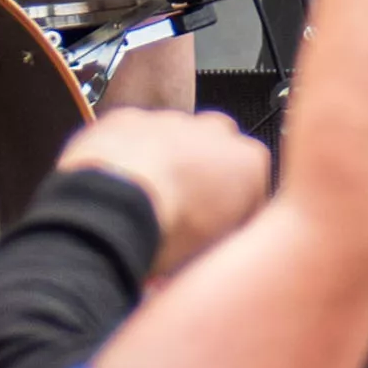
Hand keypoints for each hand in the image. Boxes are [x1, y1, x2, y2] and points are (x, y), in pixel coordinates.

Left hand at [60, 107, 273, 277]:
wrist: (112, 208)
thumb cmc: (166, 230)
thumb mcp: (217, 249)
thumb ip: (228, 233)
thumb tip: (216, 244)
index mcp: (249, 162)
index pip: (255, 184)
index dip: (236, 212)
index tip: (220, 231)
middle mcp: (215, 132)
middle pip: (218, 153)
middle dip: (205, 176)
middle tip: (185, 212)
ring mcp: (171, 121)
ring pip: (175, 140)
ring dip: (166, 164)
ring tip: (148, 202)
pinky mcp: (130, 118)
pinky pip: (134, 136)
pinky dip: (129, 156)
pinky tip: (120, 186)